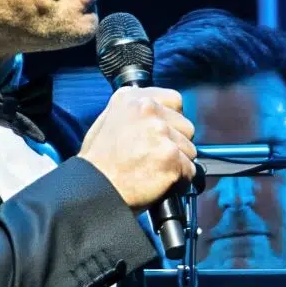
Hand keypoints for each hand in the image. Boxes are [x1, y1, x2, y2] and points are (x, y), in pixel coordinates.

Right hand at [79, 87, 197, 211]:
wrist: (95, 188)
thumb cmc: (98, 162)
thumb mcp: (107, 121)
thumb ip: (134, 111)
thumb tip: (155, 111)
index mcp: (133, 98)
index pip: (174, 100)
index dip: (172, 120)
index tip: (163, 131)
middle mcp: (148, 110)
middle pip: (185, 126)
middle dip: (176, 142)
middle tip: (154, 155)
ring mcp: (161, 132)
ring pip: (190, 149)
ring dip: (178, 161)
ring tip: (154, 169)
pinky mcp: (171, 156)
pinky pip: (190, 169)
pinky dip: (180, 179)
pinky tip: (160, 180)